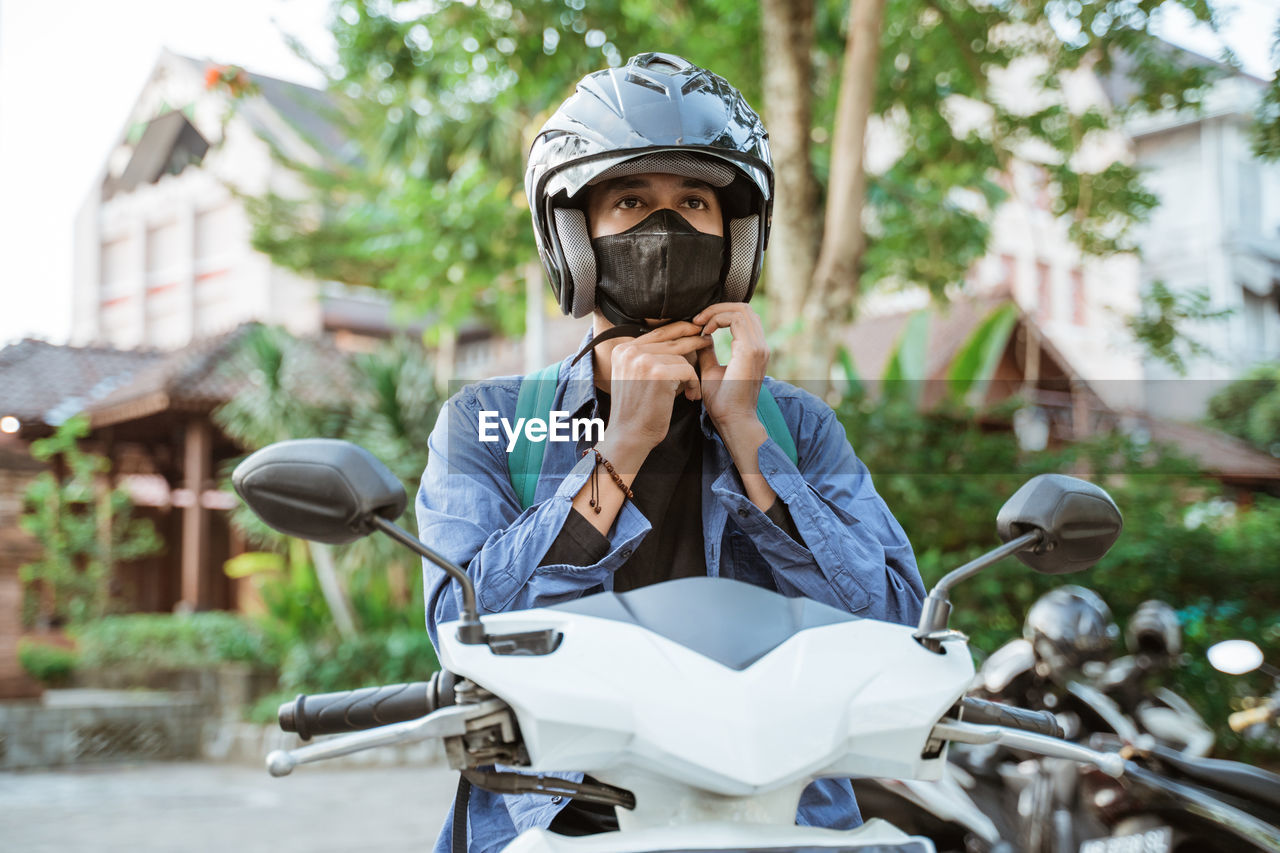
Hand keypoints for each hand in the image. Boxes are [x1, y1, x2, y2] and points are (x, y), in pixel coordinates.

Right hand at [604, 321, 711, 456]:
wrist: (629, 435)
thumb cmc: (638, 411)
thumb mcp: (635, 376)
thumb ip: (648, 357)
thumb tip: (679, 339)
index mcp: (623, 350)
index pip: (656, 333)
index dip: (678, 330)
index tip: (694, 331)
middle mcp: (630, 351)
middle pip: (670, 339)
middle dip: (692, 339)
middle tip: (707, 341)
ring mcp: (643, 360)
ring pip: (680, 357)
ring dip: (691, 374)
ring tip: (691, 390)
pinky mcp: (658, 373)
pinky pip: (687, 370)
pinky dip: (693, 383)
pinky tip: (691, 395)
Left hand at [692, 303, 768, 433]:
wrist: (732, 420)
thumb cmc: (723, 401)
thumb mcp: (711, 370)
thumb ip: (708, 352)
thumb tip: (701, 337)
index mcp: (754, 349)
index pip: (743, 316)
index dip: (721, 313)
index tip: (700, 324)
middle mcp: (761, 345)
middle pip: (745, 308)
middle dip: (719, 308)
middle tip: (698, 319)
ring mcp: (758, 347)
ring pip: (741, 310)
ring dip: (717, 312)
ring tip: (700, 323)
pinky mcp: (750, 350)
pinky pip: (736, 320)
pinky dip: (718, 319)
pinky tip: (705, 331)